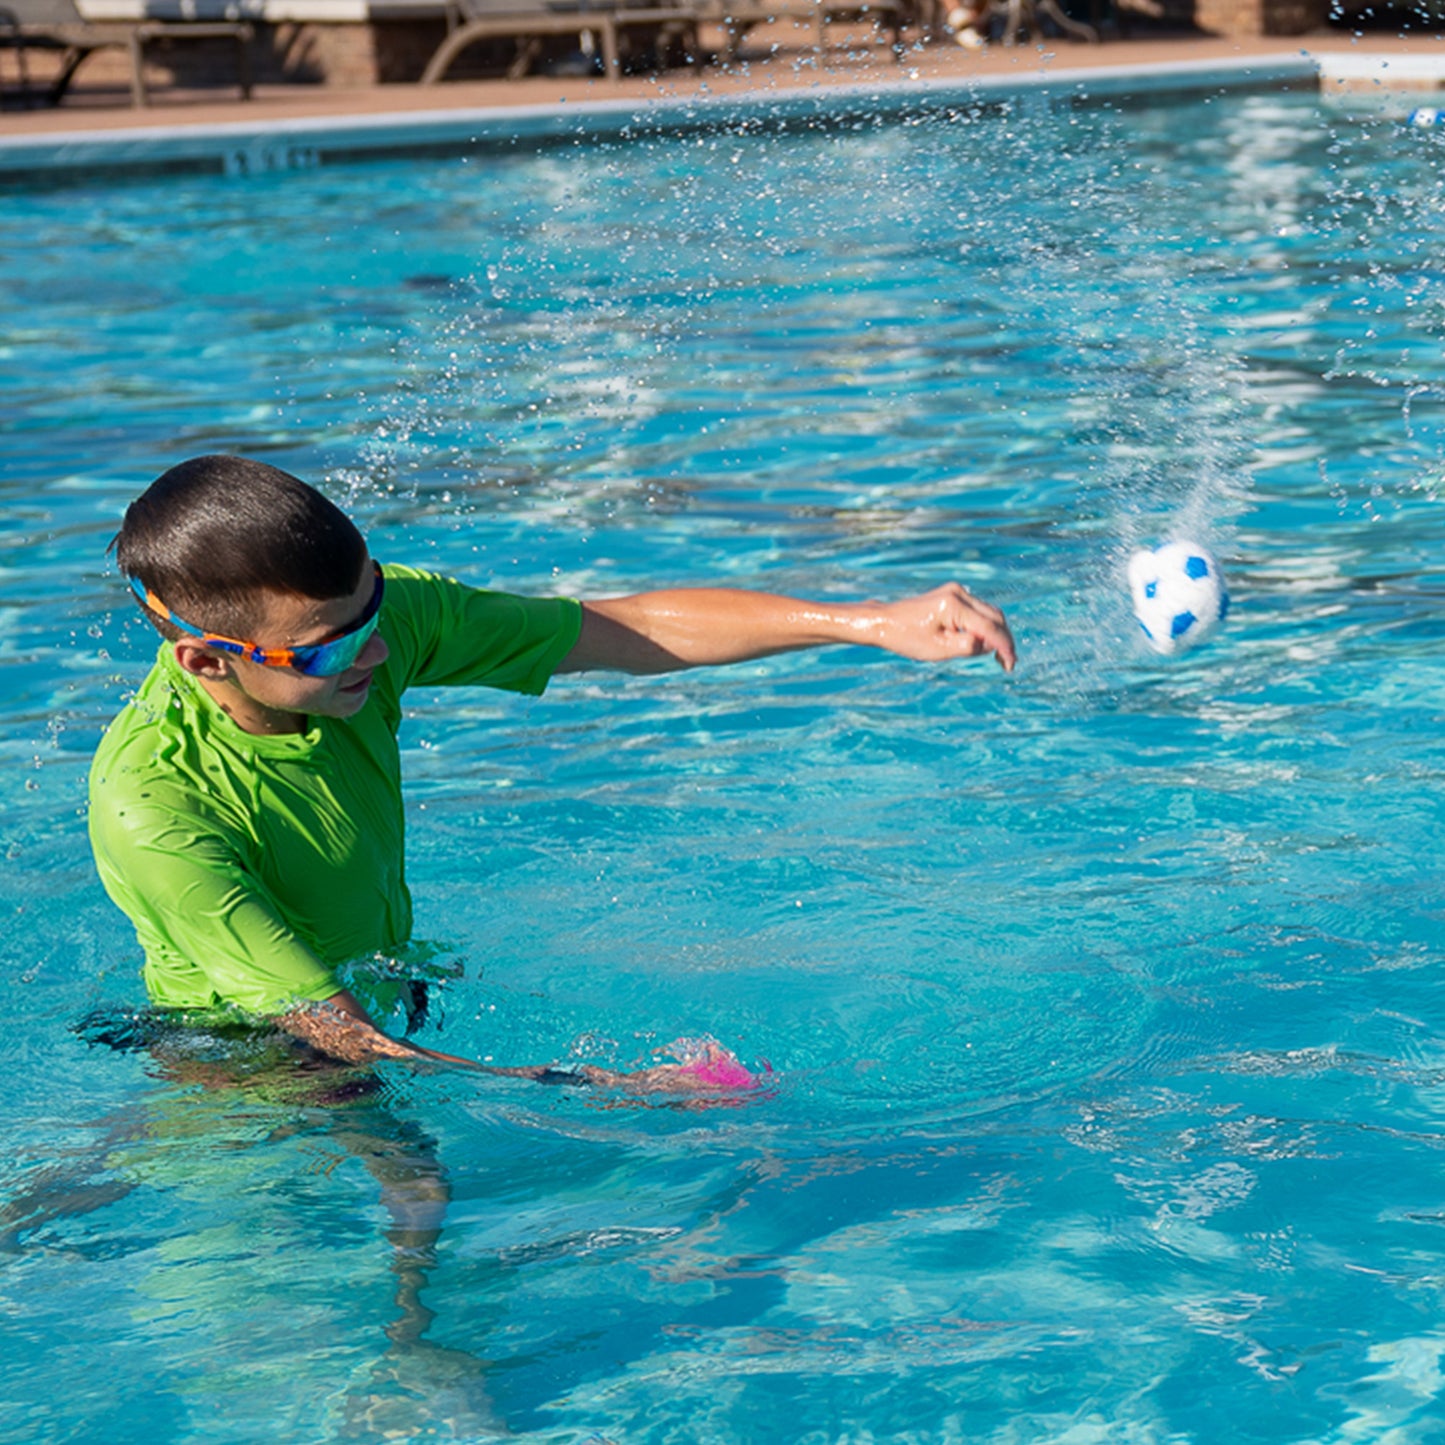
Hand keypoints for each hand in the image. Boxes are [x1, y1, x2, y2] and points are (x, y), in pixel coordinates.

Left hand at [874, 583, 1015, 670]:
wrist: (885, 622)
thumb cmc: (907, 638)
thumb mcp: (939, 650)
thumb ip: (969, 646)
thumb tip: (991, 644)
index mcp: (954, 605)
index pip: (990, 627)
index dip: (1004, 647)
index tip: (1011, 665)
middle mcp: (958, 592)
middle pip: (995, 616)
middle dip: (1004, 640)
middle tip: (1007, 663)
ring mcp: (956, 590)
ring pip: (989, 612)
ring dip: (995, 633)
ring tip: (997, 657)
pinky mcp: (953, 594)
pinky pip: (977, 610)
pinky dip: (984, 626)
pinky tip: (982, 643)